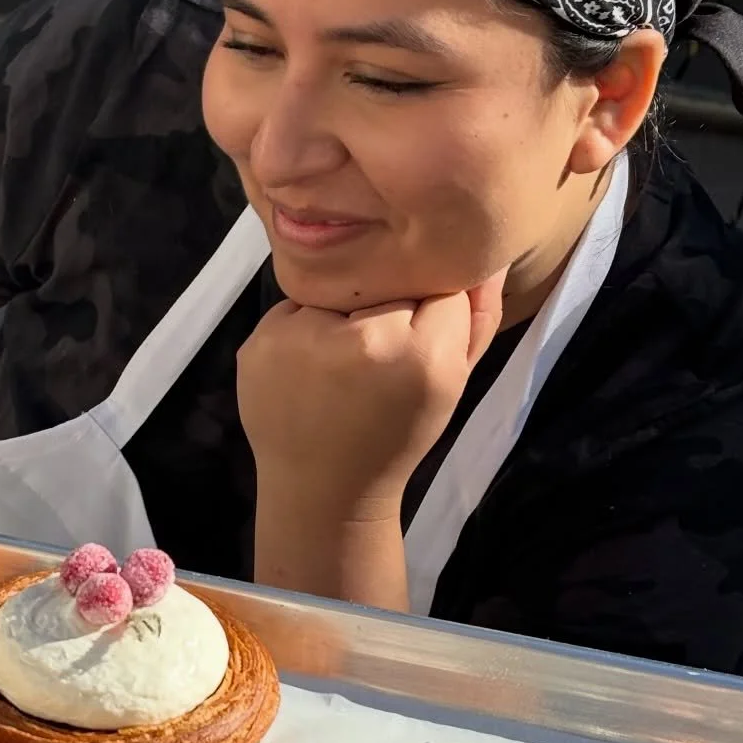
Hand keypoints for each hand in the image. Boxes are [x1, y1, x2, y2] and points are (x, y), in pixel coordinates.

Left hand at [237, 272, 507, 521]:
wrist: (323, 490)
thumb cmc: (397, 436)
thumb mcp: (454, 381)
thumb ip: (477, 315)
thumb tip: (485, 252)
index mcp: (420, 355)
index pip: (442, 283)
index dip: (434, 312)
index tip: (420, 348)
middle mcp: (357, 340)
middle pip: (387, 280)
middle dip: (388, 308)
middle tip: (378, 363)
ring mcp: (297, 339)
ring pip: (338, 289)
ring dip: (343, 315)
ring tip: (342, 368)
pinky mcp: (257, 343)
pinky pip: (294, 307)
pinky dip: (304, 329)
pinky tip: (310, 371)